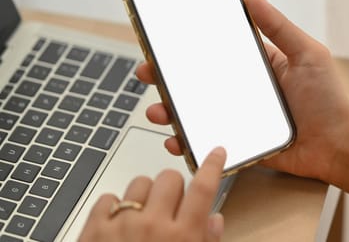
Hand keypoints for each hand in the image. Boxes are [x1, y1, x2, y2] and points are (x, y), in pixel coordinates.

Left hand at [79, 147, 226, 240]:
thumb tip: (215, 220)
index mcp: (183, 236)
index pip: (204, 188)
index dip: (213, 165)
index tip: (216, 152)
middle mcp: (154, 225)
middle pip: (170, 177)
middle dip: (173, 187)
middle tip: (170, 205)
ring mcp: (122, 224)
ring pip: (140, 182)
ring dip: (144, 195)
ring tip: (142, 216)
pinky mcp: (94, 228)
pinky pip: (109, 198)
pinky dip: (115, 206)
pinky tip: (119, 224)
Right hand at [136, 0, 348, 182]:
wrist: (339, 145)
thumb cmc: (328, 98)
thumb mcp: (306, 53)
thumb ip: (278, 26)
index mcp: (257, 66)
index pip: (216, 52)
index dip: (188, 47)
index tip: (163, 40)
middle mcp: (244, 90)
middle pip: (198, 82)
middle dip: (167, 79)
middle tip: (147, 73)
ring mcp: (240, 118)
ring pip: (196, 112)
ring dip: (170, 111)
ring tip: (157, 111)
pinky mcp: (240, 143)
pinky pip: (208, 142)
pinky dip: (188, 142)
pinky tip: (175, 140)